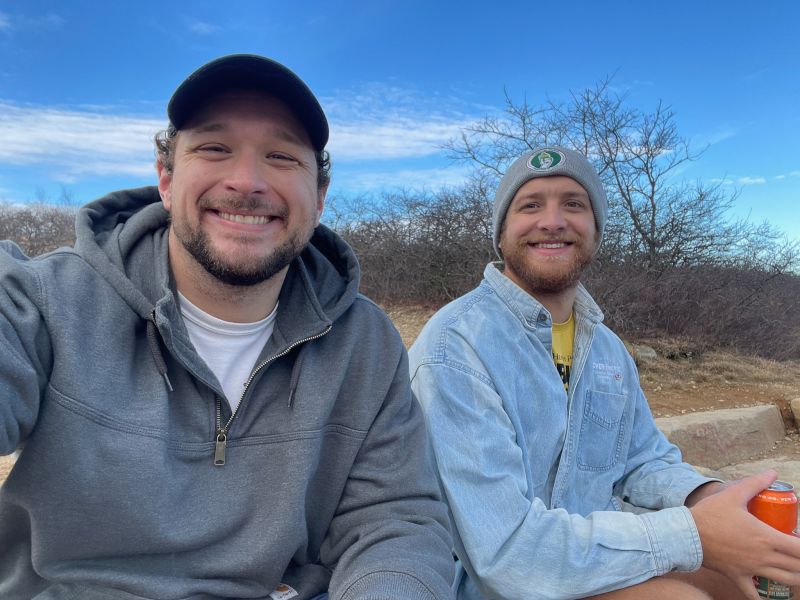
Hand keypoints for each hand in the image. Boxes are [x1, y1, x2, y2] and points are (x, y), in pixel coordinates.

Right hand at [690, 470, 799, 599]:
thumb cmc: (710, 514)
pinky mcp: (737, 577)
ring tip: (795, 571)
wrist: (686, 534)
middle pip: (797, 567)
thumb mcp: (733, 495)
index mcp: (766, 537)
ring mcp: (751, 569)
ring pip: (784, 581)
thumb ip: (754, 483)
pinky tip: (767, 594)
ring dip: (795, 578)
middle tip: (797, 554)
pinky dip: (763, 597)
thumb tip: (771, 473)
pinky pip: (754, 595)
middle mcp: (763, 556)